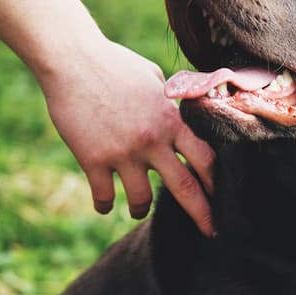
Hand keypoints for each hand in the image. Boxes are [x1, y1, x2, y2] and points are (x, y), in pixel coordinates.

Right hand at [39, 39, 215, 234]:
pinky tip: (104, 204)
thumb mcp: (154, 79)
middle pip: (185, 187)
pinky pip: (104, 196)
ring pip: (141, 199)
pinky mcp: (93, 160)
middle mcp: (152, 140)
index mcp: (171, 120)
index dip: (216, 182)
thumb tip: (183, 110)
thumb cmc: (115, 63)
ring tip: (139, 210)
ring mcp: (123, 152)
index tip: (223, 198)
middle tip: (212, 233)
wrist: (73, 61)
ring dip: (141, 210)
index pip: (206, 158)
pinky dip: (104, 204)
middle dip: (201, 215)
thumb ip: (169, 102)